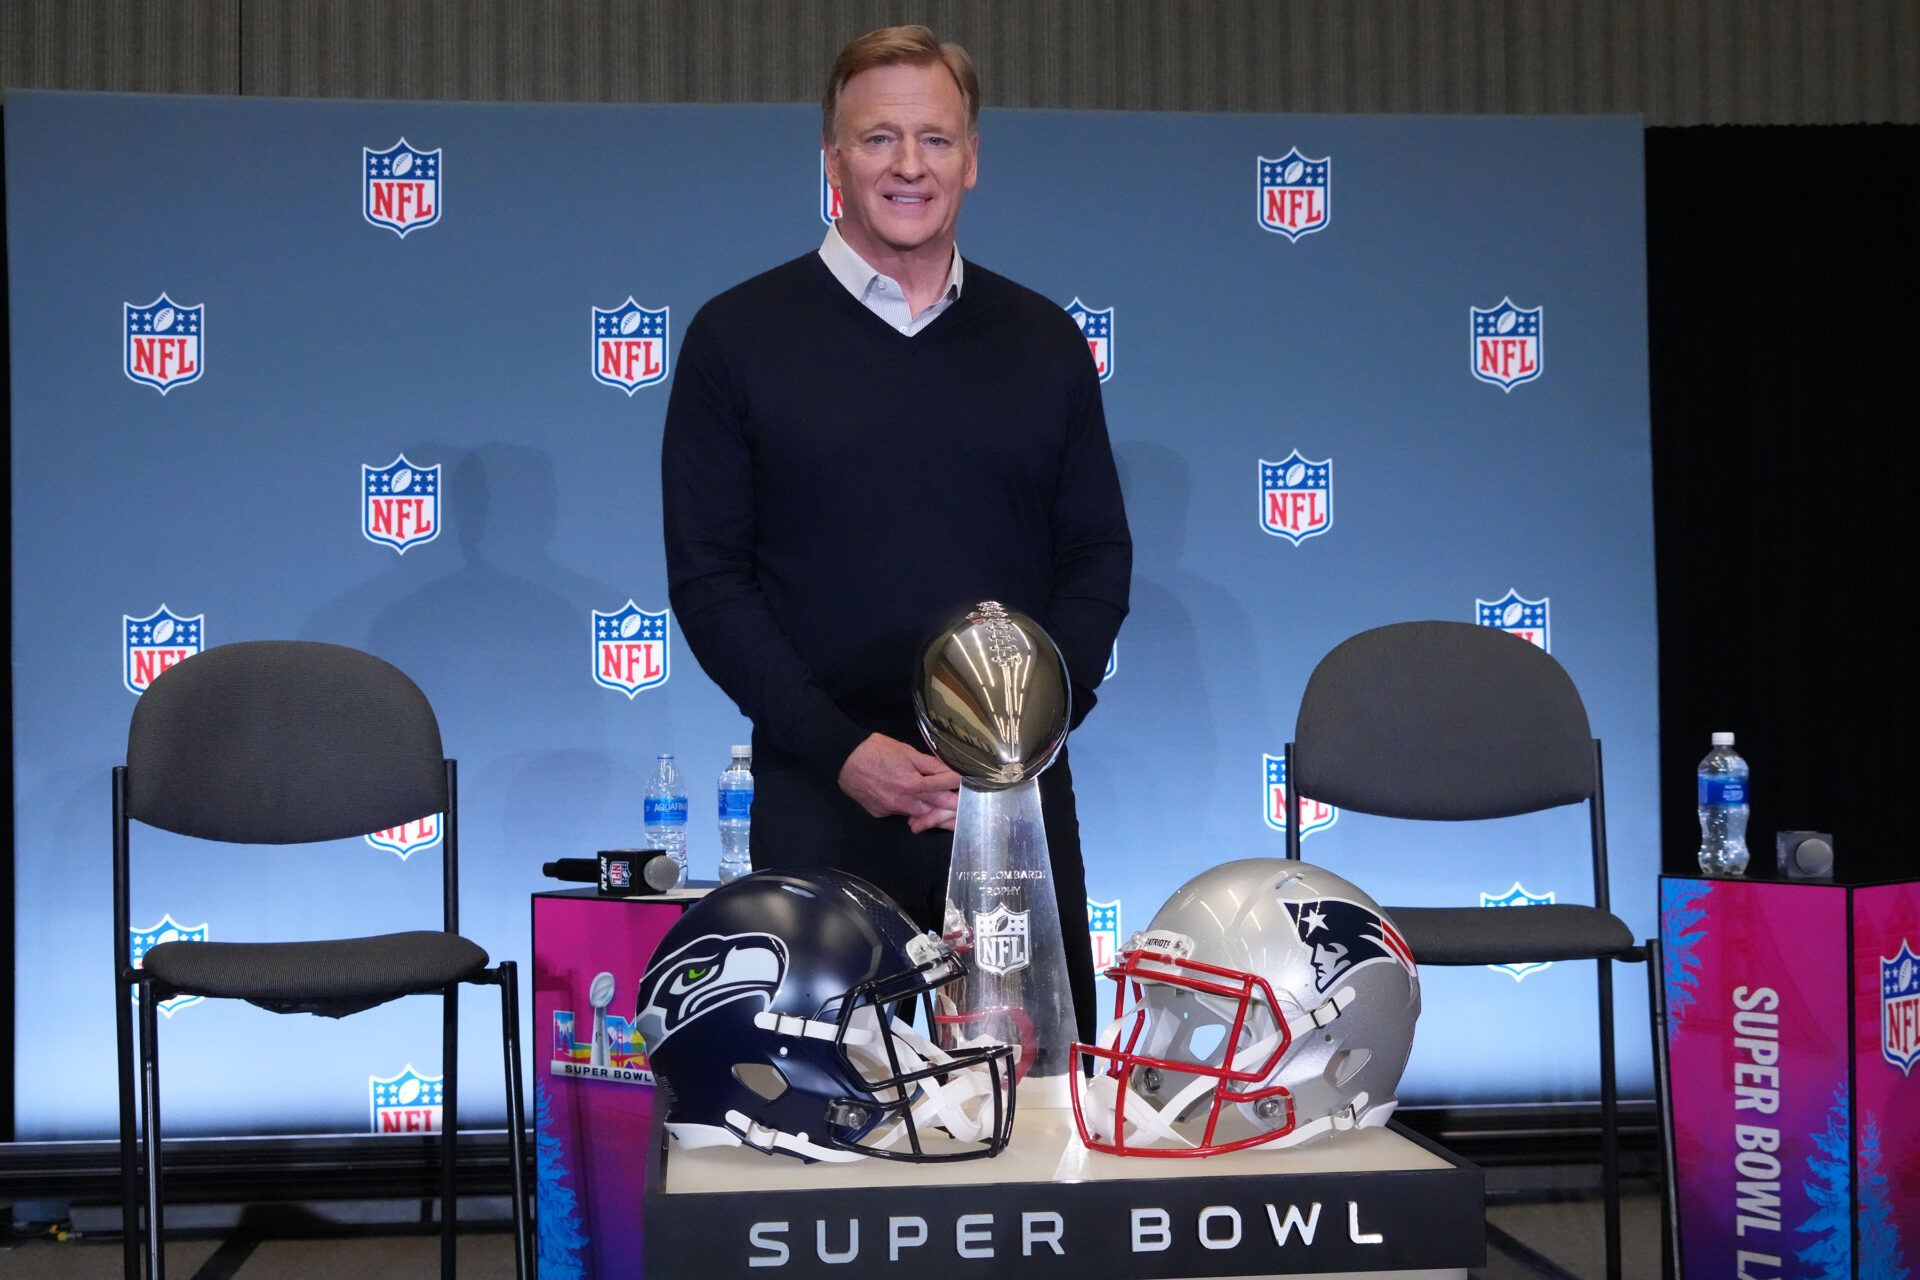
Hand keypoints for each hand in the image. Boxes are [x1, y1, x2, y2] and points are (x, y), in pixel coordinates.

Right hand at [837, 733, 961, 832]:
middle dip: (953, 811)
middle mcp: (904, 801)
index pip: (943, 787)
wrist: (844, 760)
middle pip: (936, 810)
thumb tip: (948, 769)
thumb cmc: (875, 750)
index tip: (969, 785)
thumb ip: (928, 763)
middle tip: (967, 812)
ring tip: (950, 818)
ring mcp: (892, 810)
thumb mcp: (906, 751)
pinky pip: (901, 814)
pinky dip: (910, 811)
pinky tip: (916, 808)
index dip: (957, 785)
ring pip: (919, 816)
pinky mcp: (881, 813)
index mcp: (913, 784)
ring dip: (934, 815)